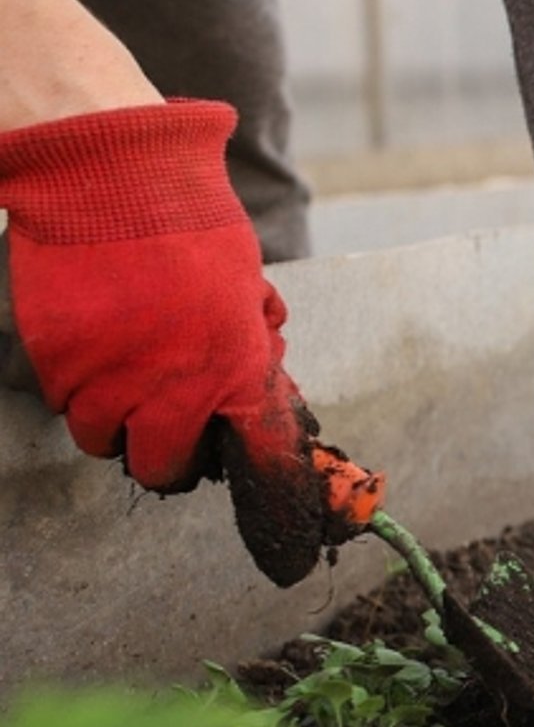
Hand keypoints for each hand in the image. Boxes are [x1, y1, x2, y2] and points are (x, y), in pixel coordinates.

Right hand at [0, 99, 369, 584]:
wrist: (111, 177)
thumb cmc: (192, 226)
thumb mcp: (247, 290)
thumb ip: (250, 350)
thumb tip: (258, 398)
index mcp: (238, 362)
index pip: (262, 454)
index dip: (273, 502)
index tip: (281, 549)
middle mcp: (175, 382)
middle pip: (167, 470)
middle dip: (175, 460)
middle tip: (176, 431)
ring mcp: (110, 375)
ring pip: (108, 444)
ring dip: (122, 427)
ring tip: (132, 381)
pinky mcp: (58, 361)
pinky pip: (69, 409)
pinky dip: (83, 399)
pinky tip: (98, 359)